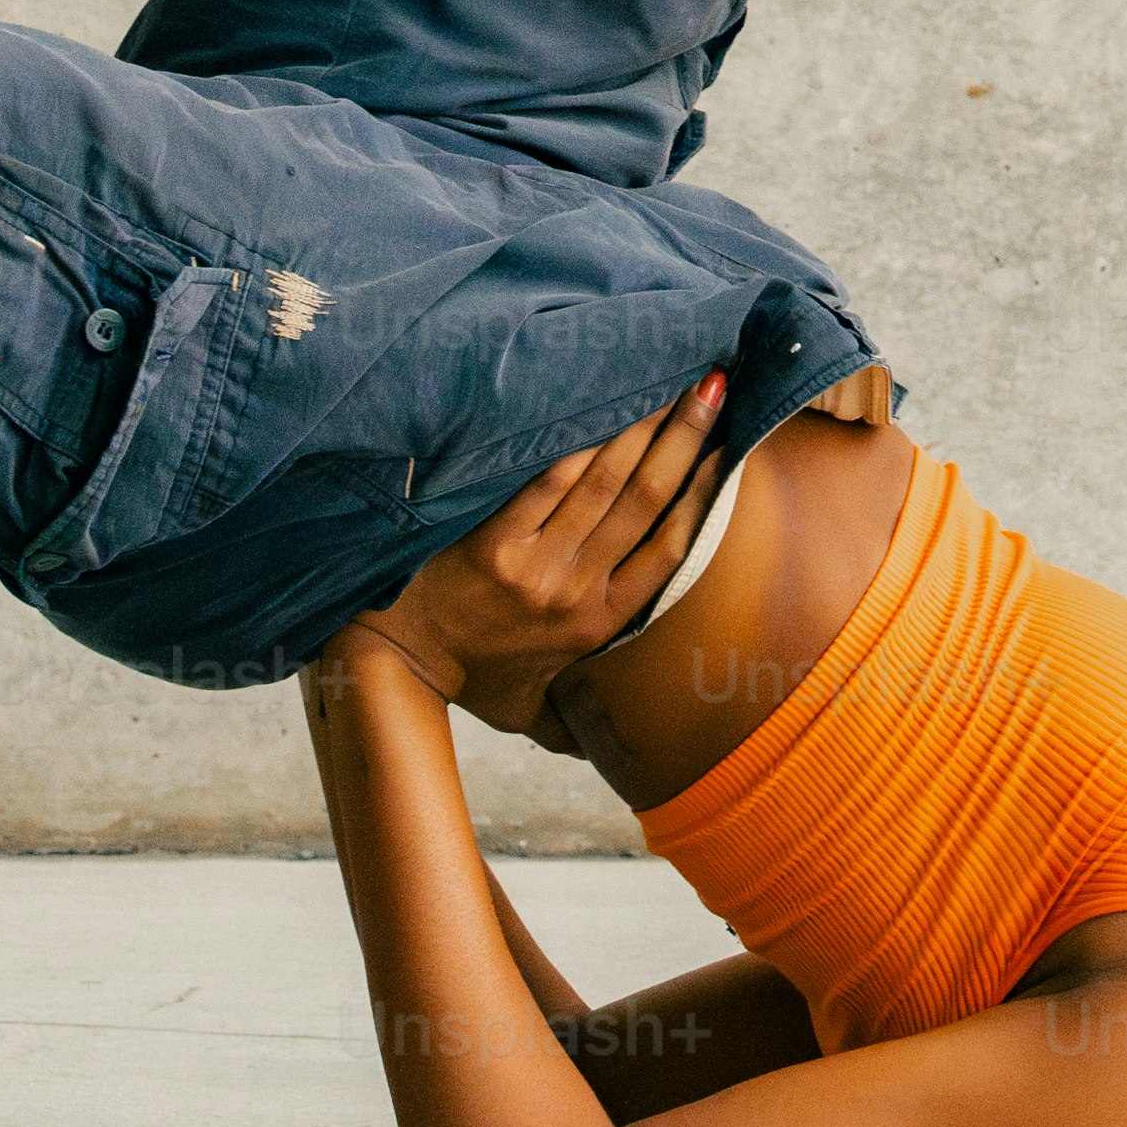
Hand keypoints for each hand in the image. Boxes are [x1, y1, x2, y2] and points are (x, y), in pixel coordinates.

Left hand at [357, 393, 722, 745]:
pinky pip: (545, 480)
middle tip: (714, 384)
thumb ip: (573, 722)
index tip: (732, 446)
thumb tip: (606, 749)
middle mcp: (576, 593)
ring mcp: (536, 566)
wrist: (395, 663)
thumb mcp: (530, 710)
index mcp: (600, 622)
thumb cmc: (468, 677)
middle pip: (645, 500)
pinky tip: (599, 401)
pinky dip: (576, 441)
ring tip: (668, 376)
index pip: (671, 548)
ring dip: (640, 425)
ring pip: (603, 482)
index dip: (706, 493)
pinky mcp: (492, 543)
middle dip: (685, 436)